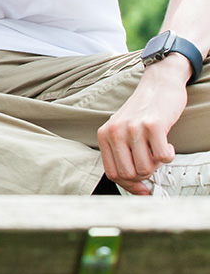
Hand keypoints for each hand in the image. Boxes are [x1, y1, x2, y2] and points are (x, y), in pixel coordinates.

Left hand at [97, 57, 188, 193]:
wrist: (158, 85)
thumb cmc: (143, 112)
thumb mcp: (123, 130)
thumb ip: (122, 152)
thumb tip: (134, 185)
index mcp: (104, 134)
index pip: (112, 173)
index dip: (129, 185)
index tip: (142, 188)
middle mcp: (115, 131)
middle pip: (129, 174)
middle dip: (144, 174)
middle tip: (152, 161)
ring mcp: (133, 128)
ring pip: (145, 168)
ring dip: (157, 164)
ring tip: (157, 149)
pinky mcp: (153, 125)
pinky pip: (163, 158)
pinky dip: (169, 155)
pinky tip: (168, 143)